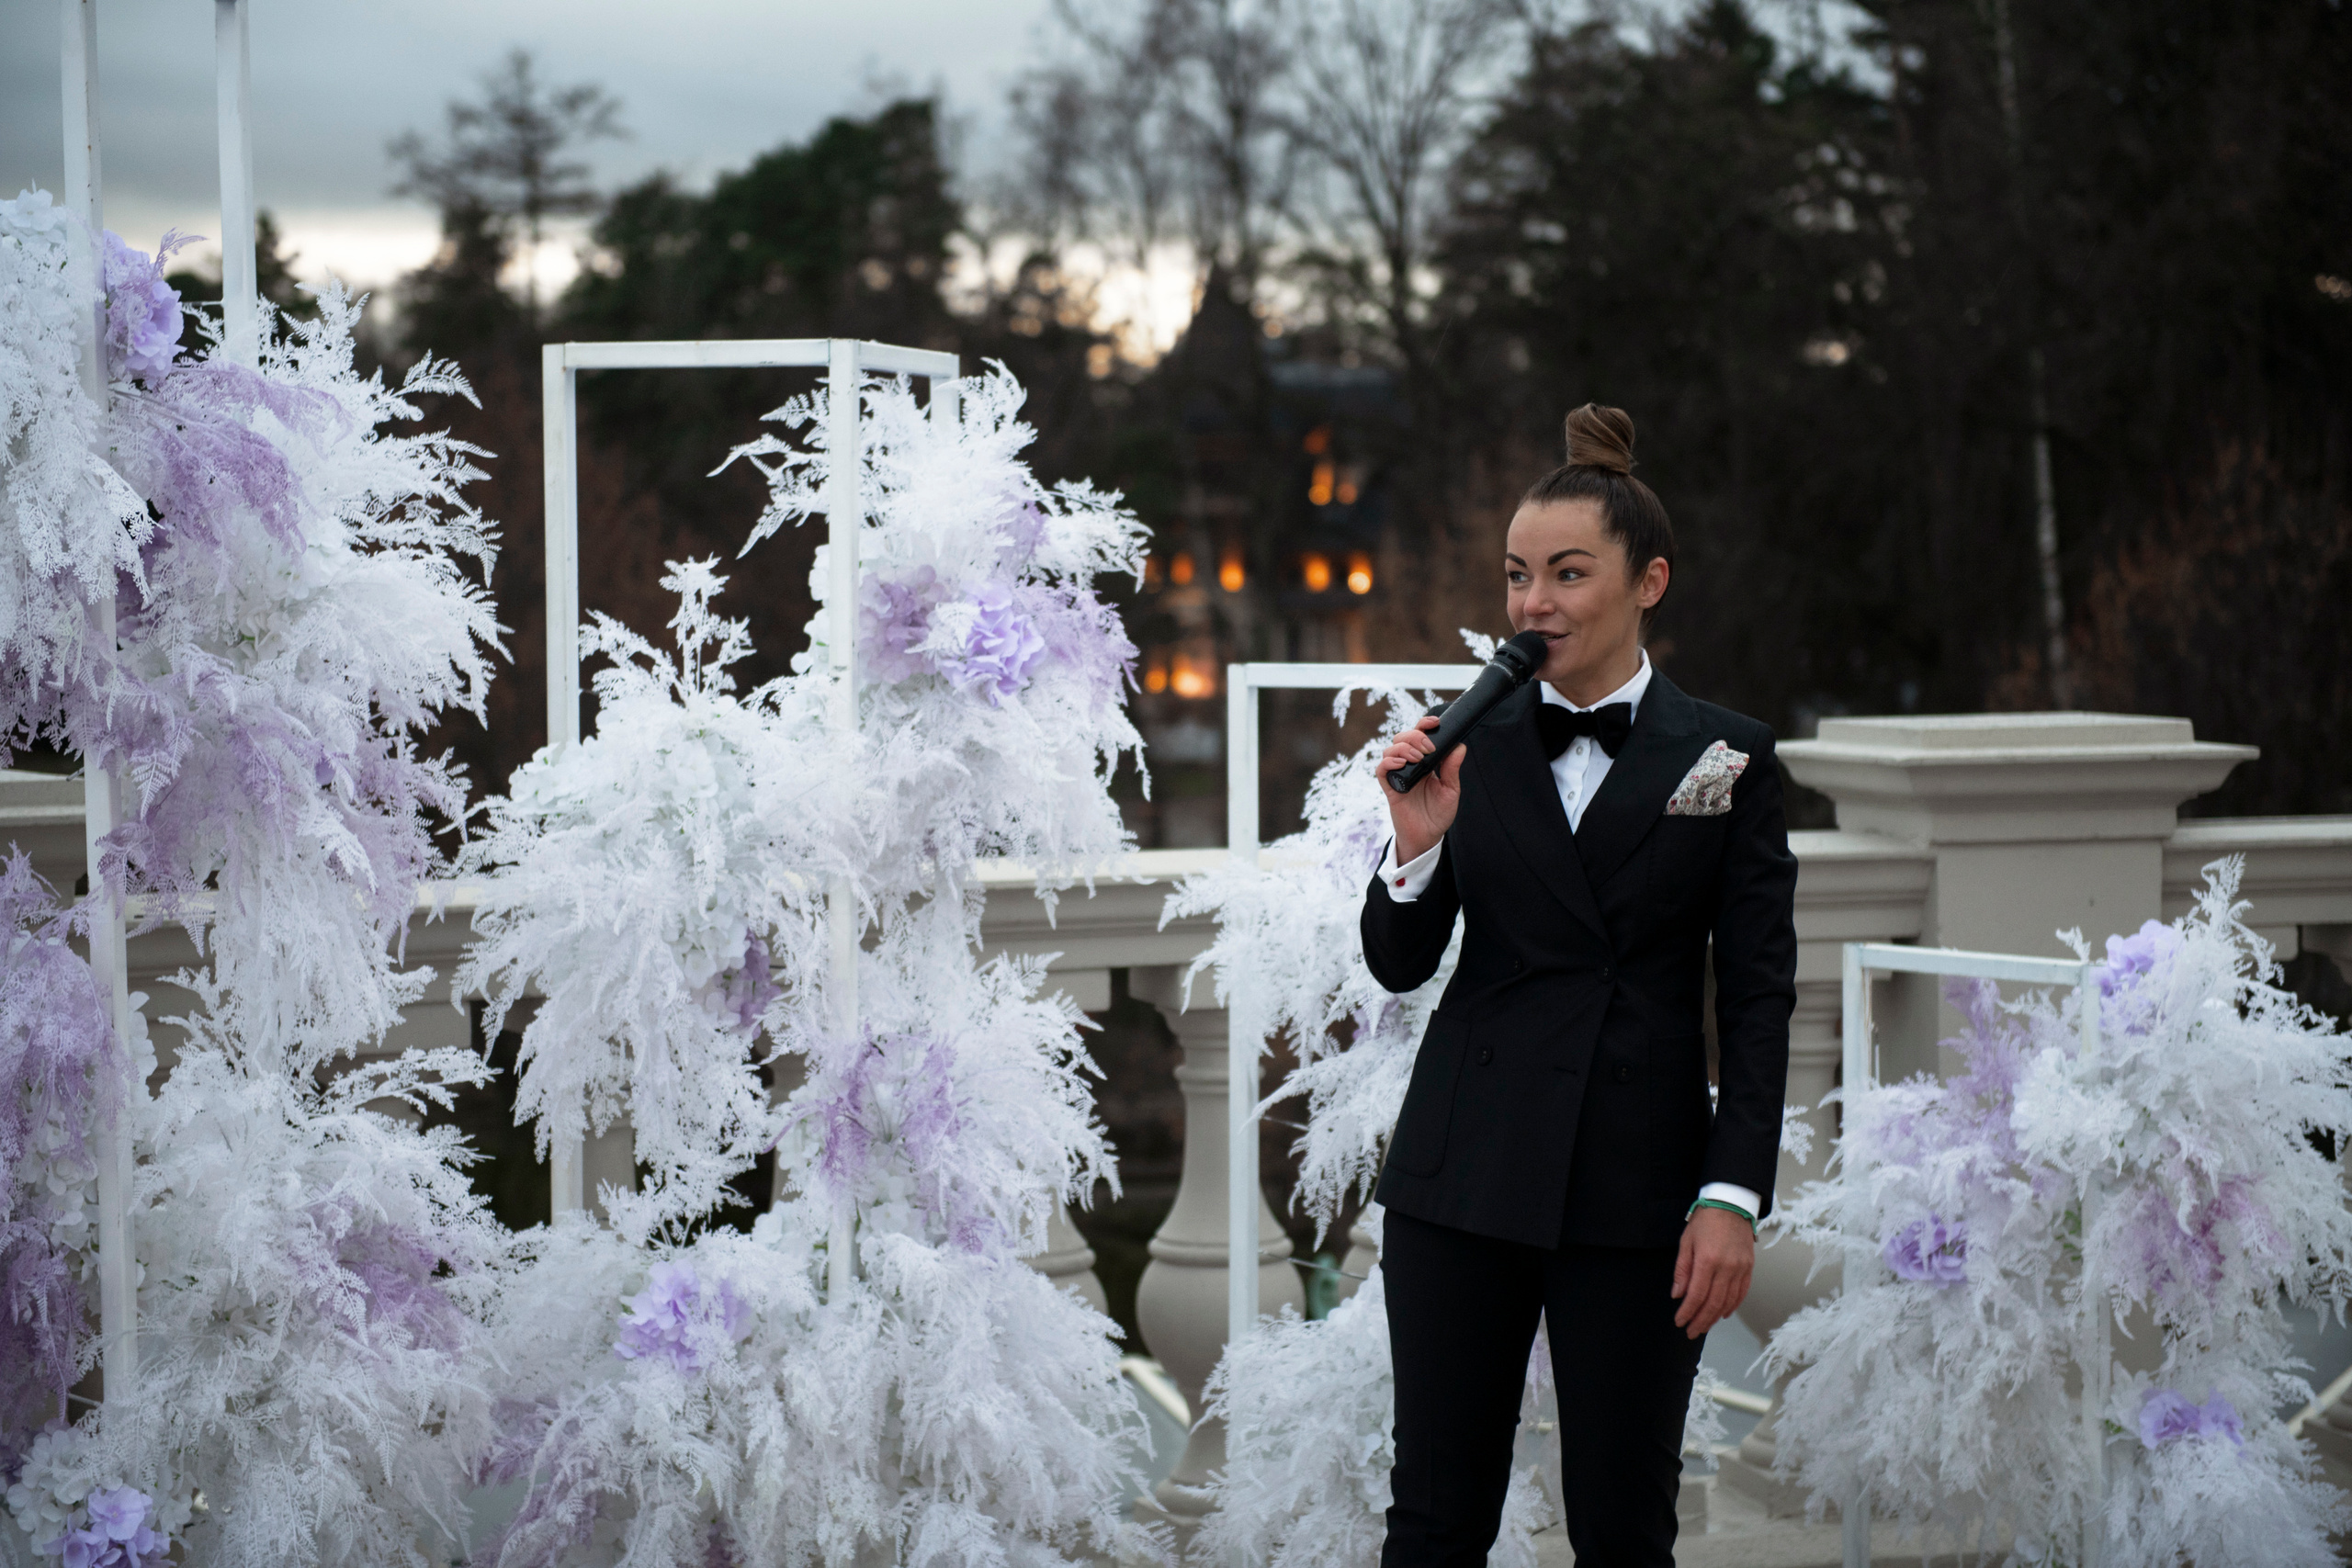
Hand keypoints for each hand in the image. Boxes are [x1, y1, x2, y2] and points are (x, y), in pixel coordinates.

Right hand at [1378, 714, 1463, 863]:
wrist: (1427, 836)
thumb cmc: (1438, 814)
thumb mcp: (1451, 790)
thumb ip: (1452, 768)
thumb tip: (1459, 746)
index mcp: (1425, 762)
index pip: (1420, 736)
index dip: (1424, 724)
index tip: (1434, 722)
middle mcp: (1410, 765)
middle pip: (1403, 737)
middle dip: (1415, 736)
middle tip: (1428, 748)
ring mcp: (1398, 775)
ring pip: (1390, 749)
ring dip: (1404, 748)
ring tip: (1418, 758)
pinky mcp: (1390, 787)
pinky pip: (1381, 770)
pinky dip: (1389, 763)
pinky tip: (1401, 764)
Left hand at [1671, 1207, 1753, 1338]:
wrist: (1731, 1205)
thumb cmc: (1705, 1221)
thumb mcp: (1686, 1241)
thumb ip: (1682, 1270)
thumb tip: (1677, 1295)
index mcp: (1707, 1260)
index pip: (1696, 1294)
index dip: (1687, 1312)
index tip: (1679, 1322)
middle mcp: (1726, 1267)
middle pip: (1713, 1303)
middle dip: (1701, 1320)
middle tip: (1691, 1332)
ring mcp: (1740, 1269)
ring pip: (1728, 1301)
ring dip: (1715, 1317)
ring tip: (1704, 1326)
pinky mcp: (1749, 1268)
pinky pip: (1742, 1293)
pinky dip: (1732, 1306)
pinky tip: (1723, 1314)